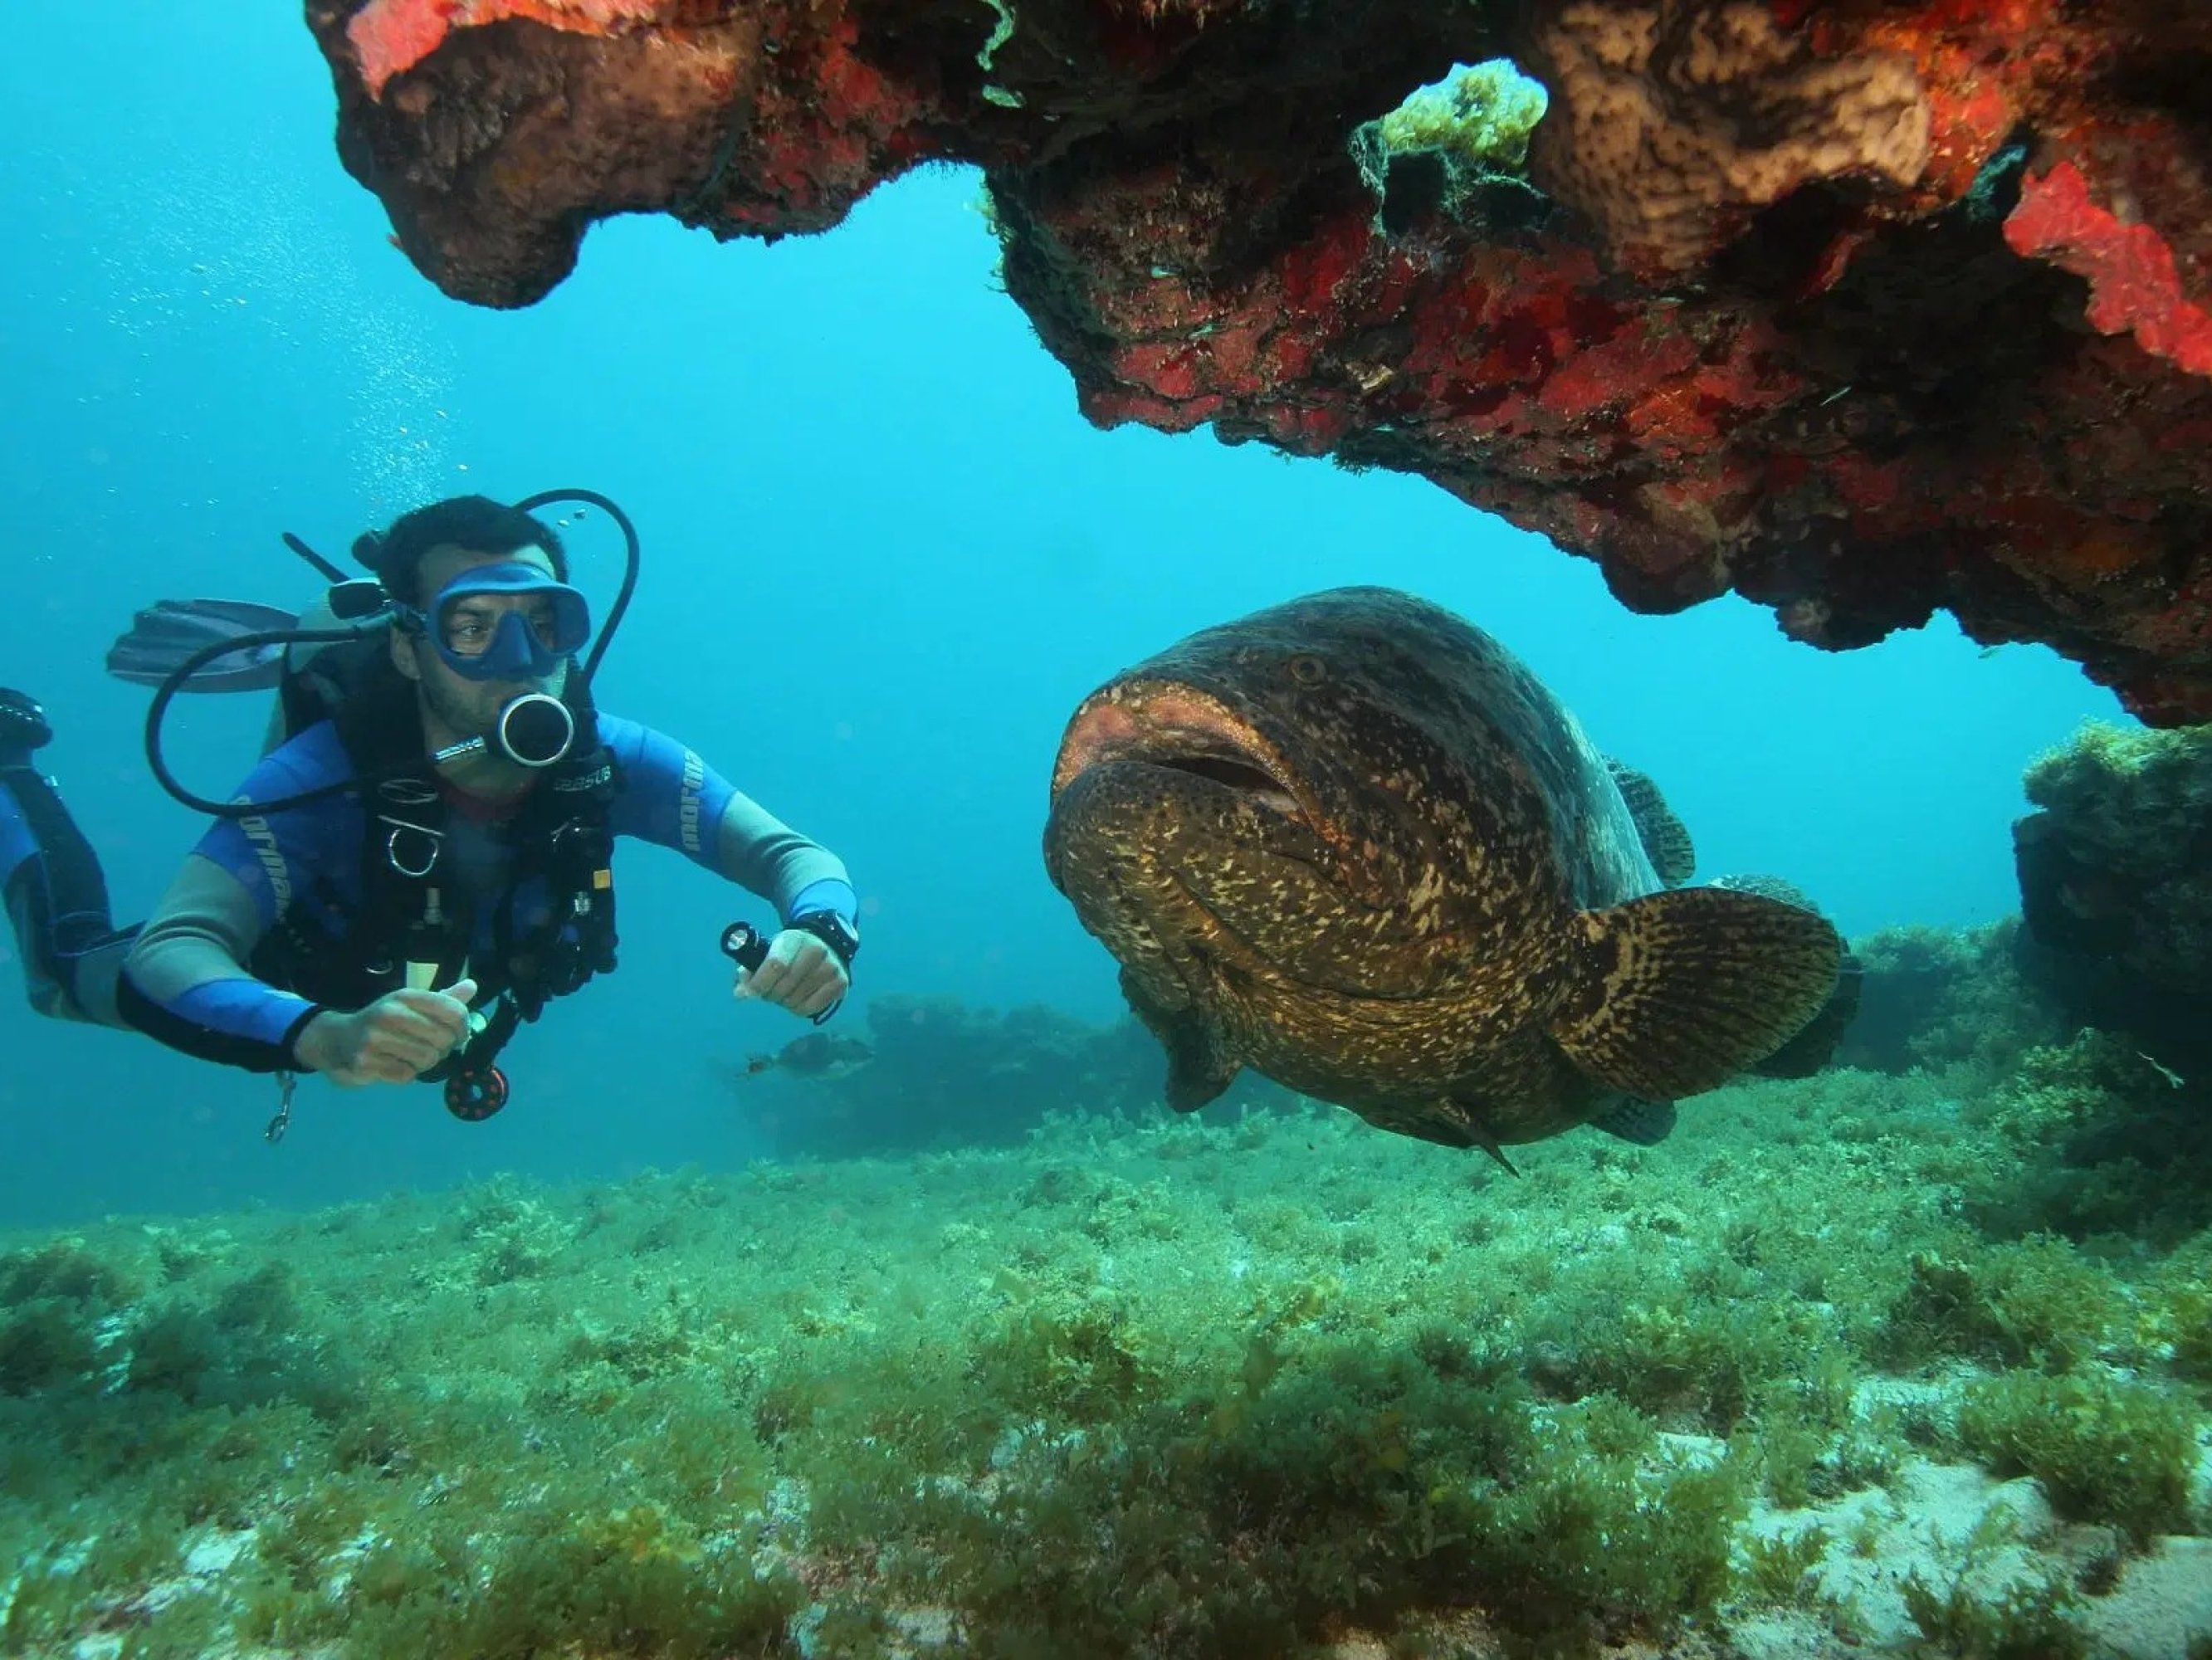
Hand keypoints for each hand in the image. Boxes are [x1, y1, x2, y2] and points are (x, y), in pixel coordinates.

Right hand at [294, 977, 479, 1085]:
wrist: (338, 1039)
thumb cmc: (385, 1021)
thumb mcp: (411, 1004)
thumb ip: (443, 999)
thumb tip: (472, 987)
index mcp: (405, 996)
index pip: (453, 1010)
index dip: (464, 1027)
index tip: (459, 1035)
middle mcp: (390, 1013)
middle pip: (444, 1038)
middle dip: (444, 1048)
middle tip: (434, 1048)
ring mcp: (375, 1038)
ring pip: (428, 1059)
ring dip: (426, 1062)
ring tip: (412, 1055)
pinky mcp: (365, 1062)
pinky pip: (408, 1075)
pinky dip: (407, 1073)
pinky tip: (395, 1064)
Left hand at [734, 927, 849, 1019]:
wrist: (825, 943)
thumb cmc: (790, 950)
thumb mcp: (769, 950)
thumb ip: (749, 970)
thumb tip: (741, 994)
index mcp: (794, 939)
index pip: (775, 965)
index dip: (758, 983)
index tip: (749, 992)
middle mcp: (816, 951)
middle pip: (784, 986)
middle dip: (769, 993)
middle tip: (768, 990)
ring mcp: (831, 968)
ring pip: (795, 1001)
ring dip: (784, 1001)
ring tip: (785, 991)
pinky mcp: (840, 984)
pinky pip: (810, 1009)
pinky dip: (798, 1008)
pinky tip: (799, 997)